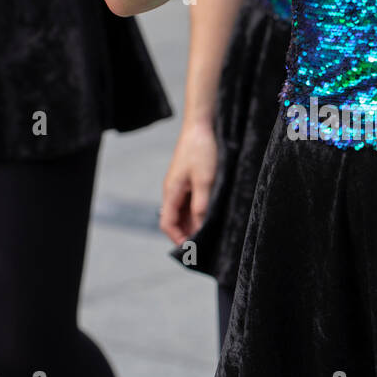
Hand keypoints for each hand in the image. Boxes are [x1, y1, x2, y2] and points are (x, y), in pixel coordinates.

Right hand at [159, 120, 217, 244]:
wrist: (201, 126)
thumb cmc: (202, 150)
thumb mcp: (205, 180)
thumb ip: (201, 205)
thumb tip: (199, 227)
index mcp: (171, 192)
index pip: (167, 224)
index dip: (178, 239)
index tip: (193, 250)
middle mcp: (172, 191)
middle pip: (174, 221)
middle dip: (186, 234)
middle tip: (203, 245)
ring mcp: (179, 185)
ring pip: (181, 212)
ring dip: (192, 223)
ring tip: (208, 233)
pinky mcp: (187, 180)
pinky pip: (188, 202)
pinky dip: (196, 212)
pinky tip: (208, 215)